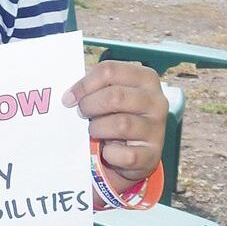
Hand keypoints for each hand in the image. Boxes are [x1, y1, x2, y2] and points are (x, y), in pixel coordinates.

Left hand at [62, 61, 166, 190]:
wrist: (132, 152)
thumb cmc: (116, 115)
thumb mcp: (108, 95)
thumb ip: (93, 89)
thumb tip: (69, 97)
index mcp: (145, 78)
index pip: (109, 70)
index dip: (84, 85)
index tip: (69, 98)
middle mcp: (156, 101)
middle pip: (115, 96)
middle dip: (90, 106)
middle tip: (82, 114)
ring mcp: (157, 128)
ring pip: (121, 124)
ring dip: (98, 129)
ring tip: (94, 131)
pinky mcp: (153, 155)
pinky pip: (126, 155)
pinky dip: (110, 154)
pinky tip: (108, 151)